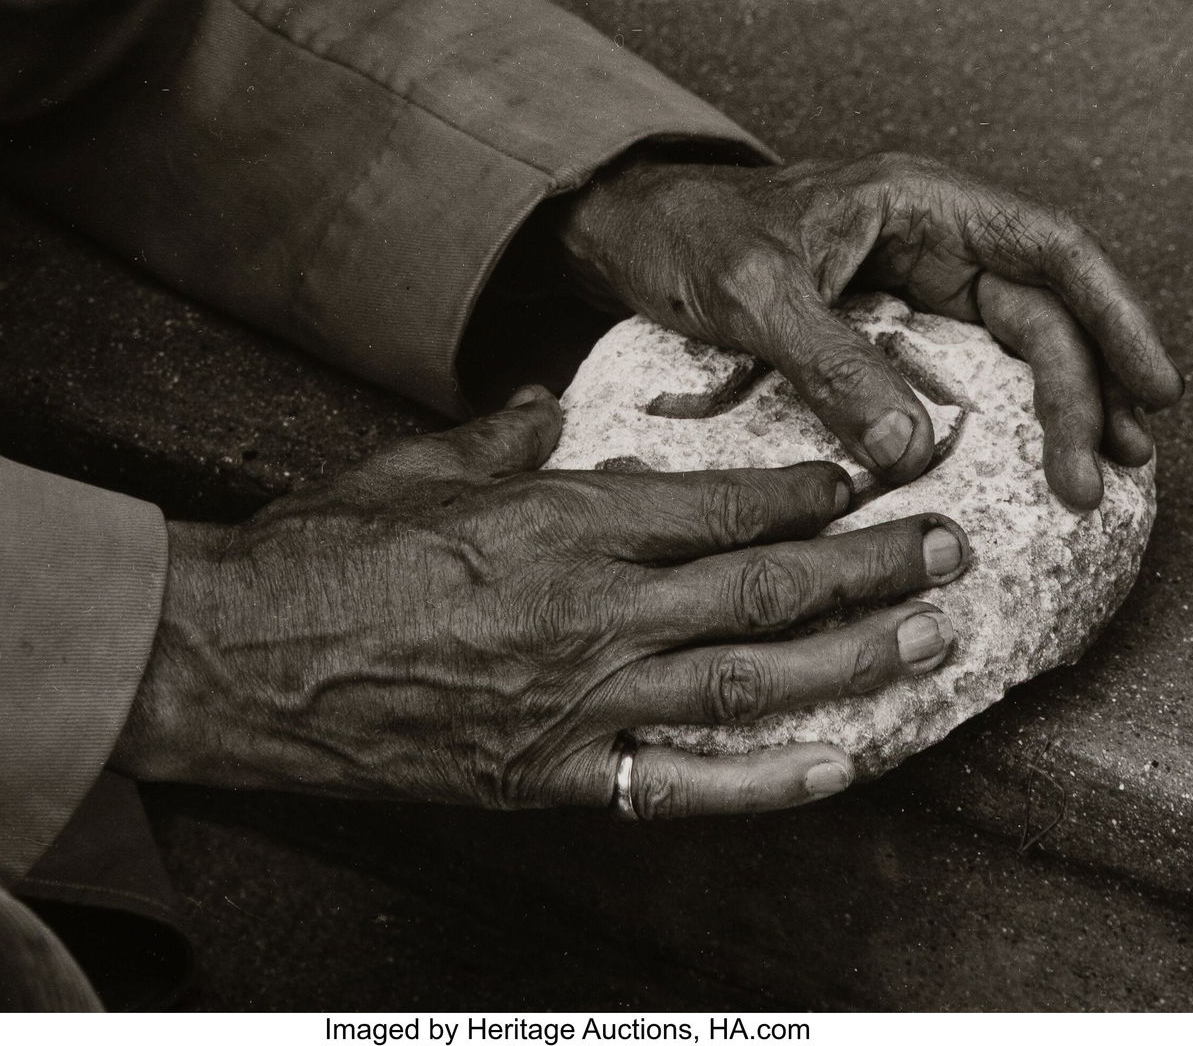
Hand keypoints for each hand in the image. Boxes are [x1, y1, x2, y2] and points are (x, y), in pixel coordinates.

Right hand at [112, 388, 970, 815]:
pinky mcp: (555, 775)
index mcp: (563, 519)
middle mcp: (595, 608)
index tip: (862, 484)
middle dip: (870, 567)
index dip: (804, 494)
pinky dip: (772, 778)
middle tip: (950, 548)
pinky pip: (687, 782)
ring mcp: (583, 699)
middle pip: (765, 587)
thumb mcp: (415, 466)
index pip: (719, 503)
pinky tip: (843, 763)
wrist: (241, 661)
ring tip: (934, 641)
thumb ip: (500, 437)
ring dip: (856, 660)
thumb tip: (547, 410)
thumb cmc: (322, 555)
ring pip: (754, 681)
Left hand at [554, 151, 1182, 509]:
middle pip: (1041, 308)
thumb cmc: (687, 239)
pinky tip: (1019, 454)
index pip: (1049, 249)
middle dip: (1082, 388)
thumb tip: (914, 453)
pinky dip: (997, 409)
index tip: (1153, 389)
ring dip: (1057, 402)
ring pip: (1011, 339)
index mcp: (916, 202)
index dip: (1114, 316)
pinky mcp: (881, 318)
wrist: (629, 233)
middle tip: (1101, 476)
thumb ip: (833, 366)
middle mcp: (927, 234)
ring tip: (1095, 472)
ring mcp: (907, 277)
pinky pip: (962, 363)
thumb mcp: (755, 297)